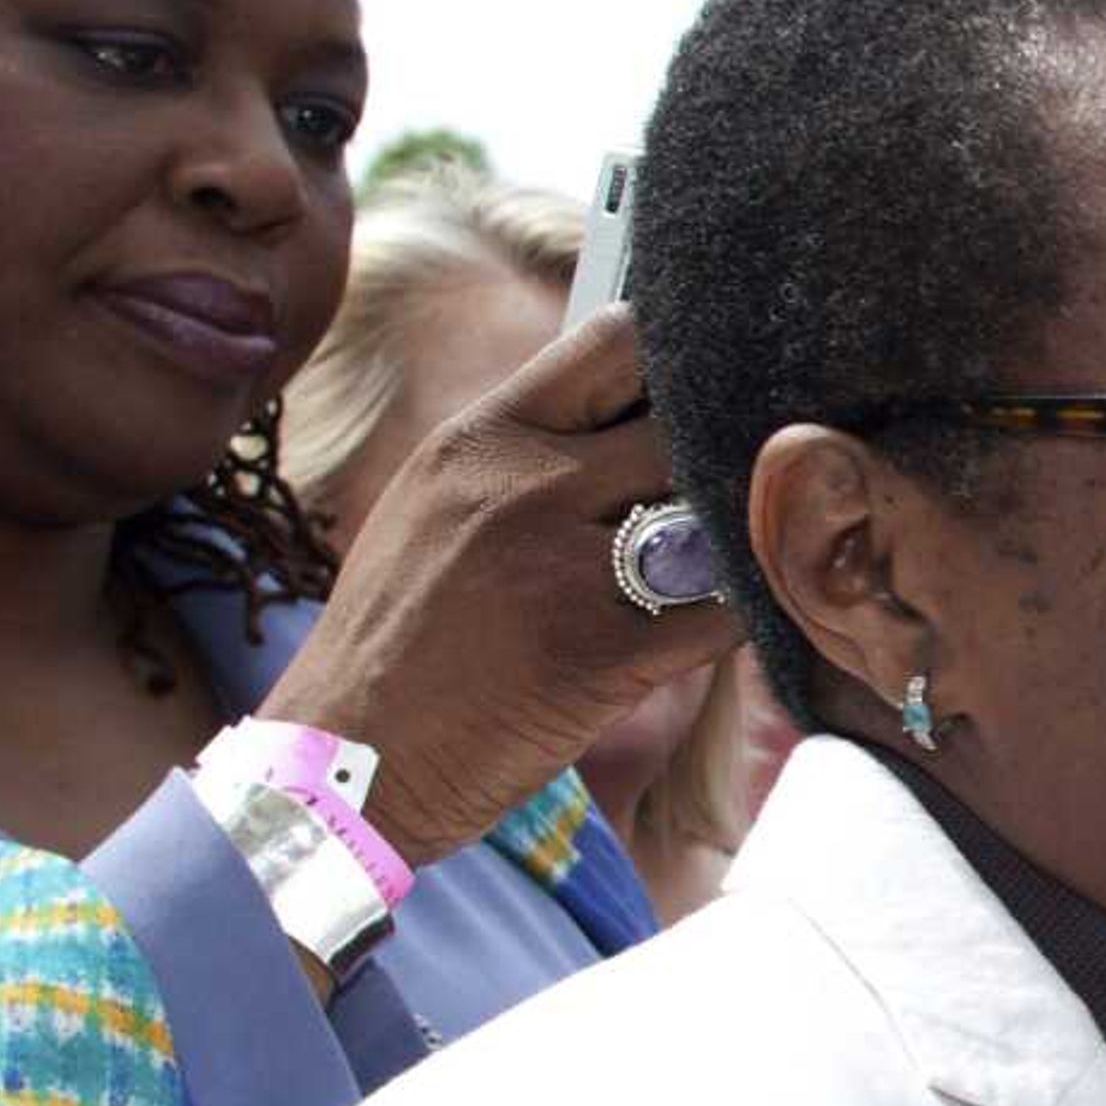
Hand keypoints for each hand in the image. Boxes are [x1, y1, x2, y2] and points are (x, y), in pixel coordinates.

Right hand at [257, 309, 741, 865]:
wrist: (342, 765)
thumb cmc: (402, 642)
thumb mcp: (439, 509)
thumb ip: (530, 458)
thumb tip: (641, 422)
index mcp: (481, 437)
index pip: (617, 341)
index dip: (683, 363)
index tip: (713, 397)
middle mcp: (524, 484)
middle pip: (687, 426)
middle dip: (730, 455)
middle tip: (763, 486)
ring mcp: (564, 567)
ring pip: (719, 513)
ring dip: (750, 535)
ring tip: (761, 555)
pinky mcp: (602, 655)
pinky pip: (725, 611)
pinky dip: (753, 615)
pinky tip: (755, 623)